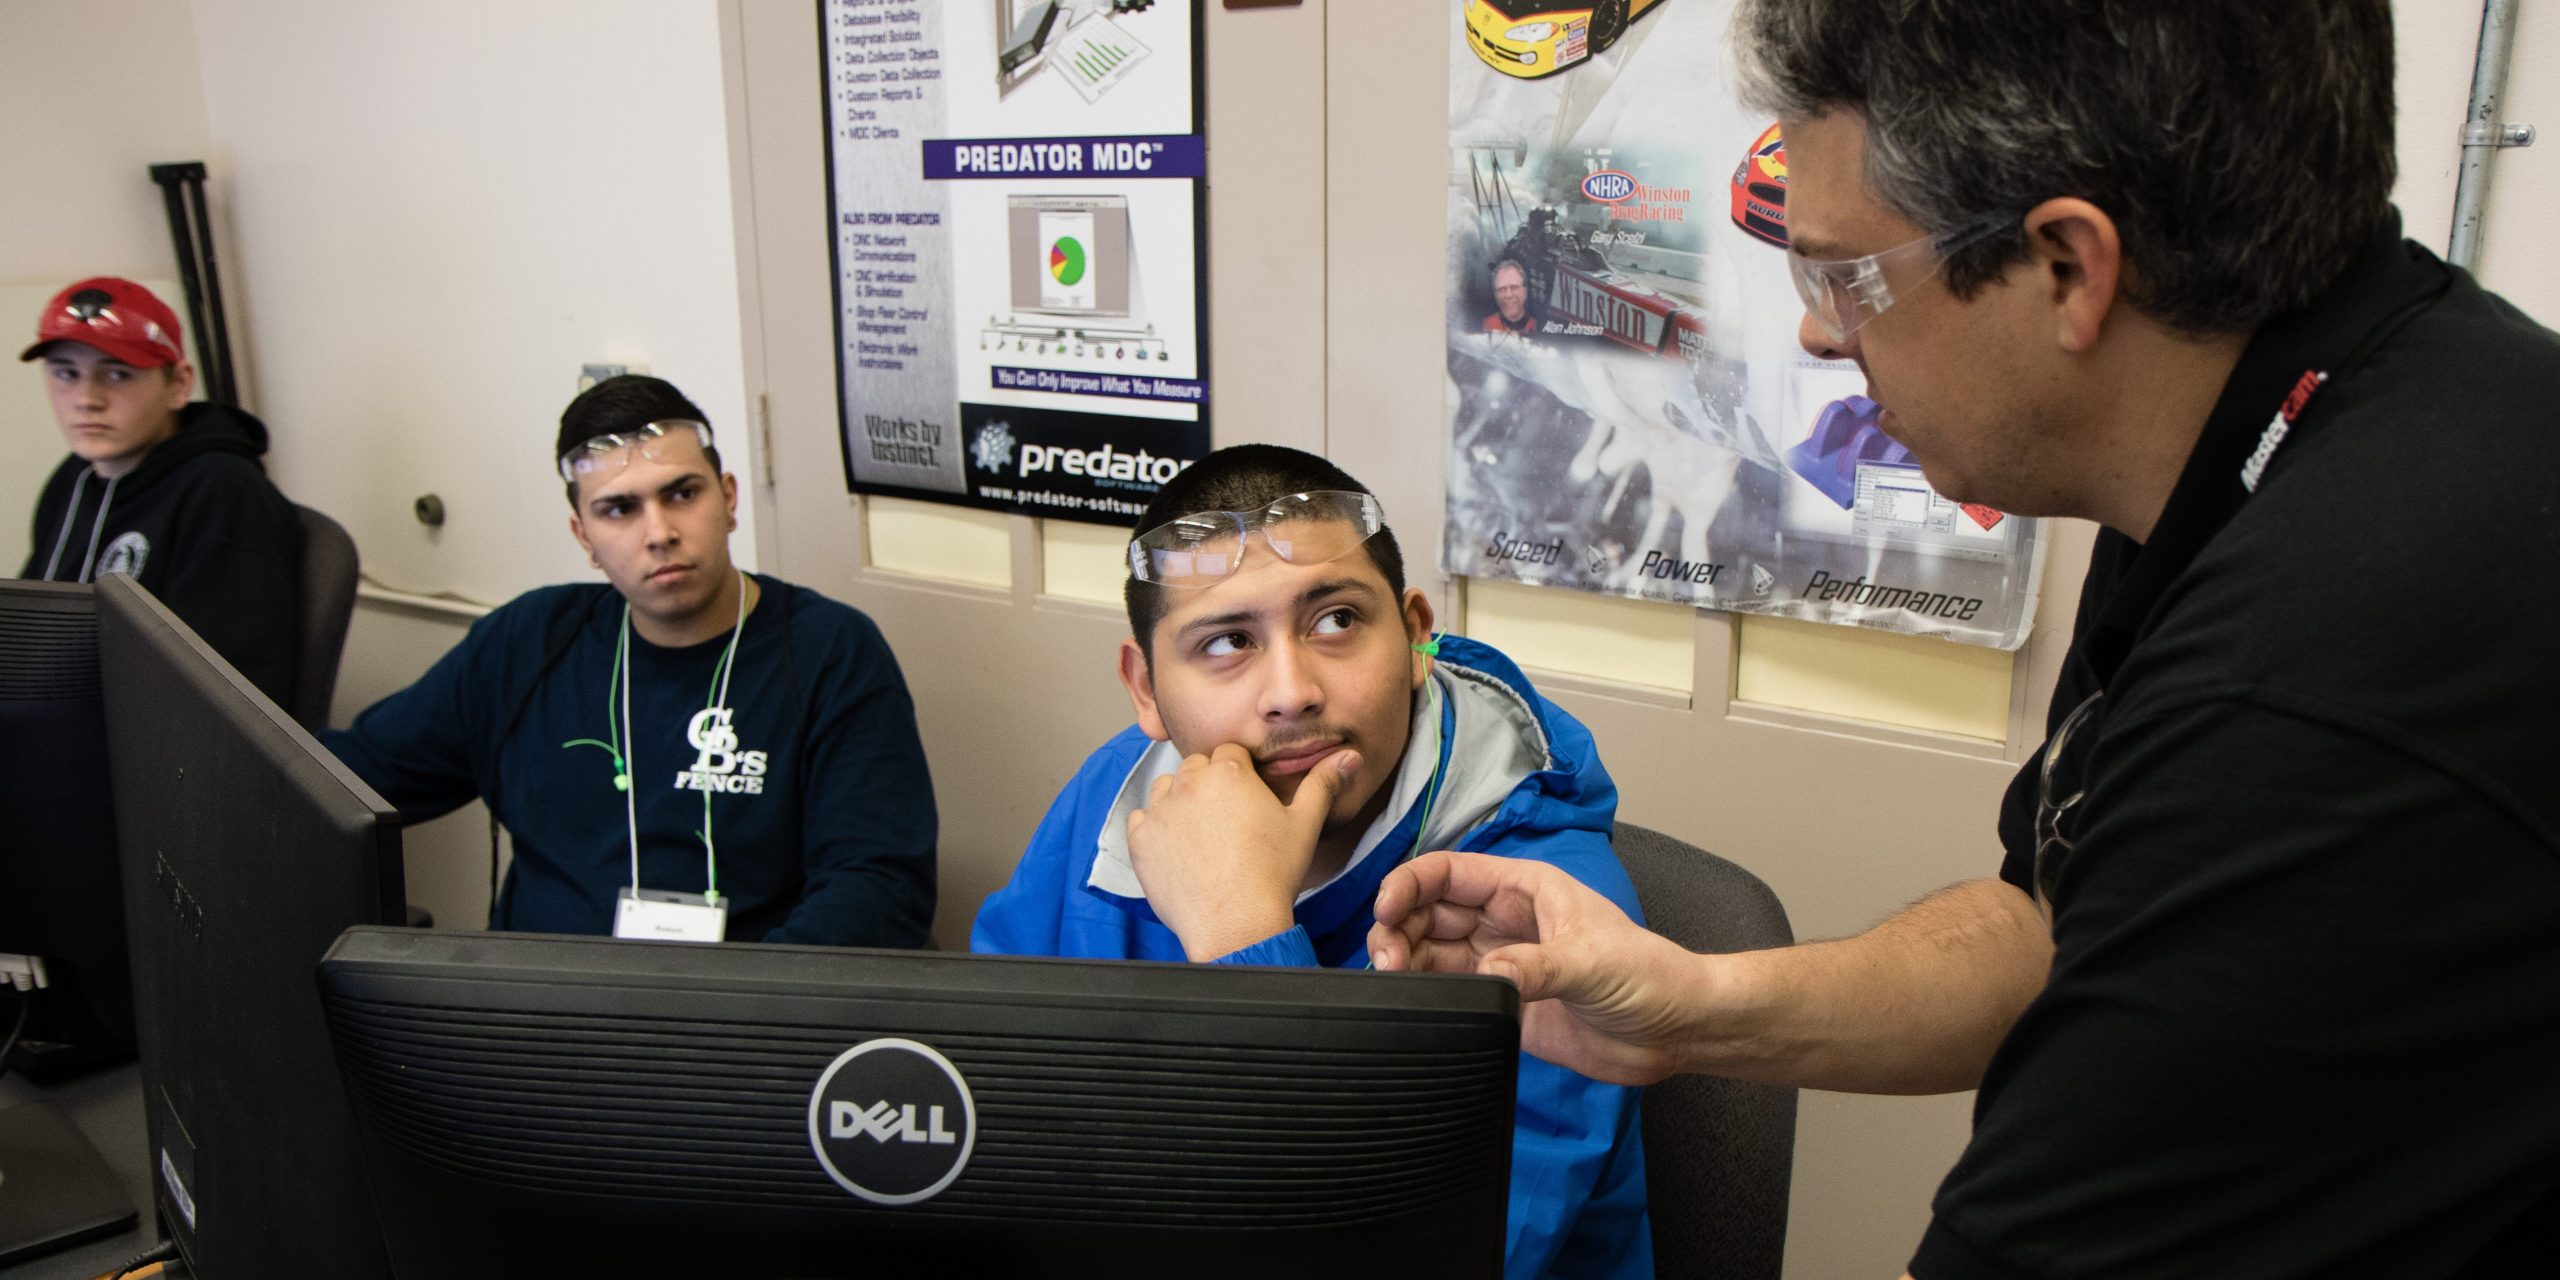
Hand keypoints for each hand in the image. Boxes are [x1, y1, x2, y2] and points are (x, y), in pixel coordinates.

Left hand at [1127, 741, 1359, 961]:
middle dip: (1211, 784)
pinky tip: (1178, 849)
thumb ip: (1323, 784)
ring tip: (1202, 833)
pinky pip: (1140, 819)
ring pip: (1167, 788)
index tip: (1247, 800)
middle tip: (1227, 819)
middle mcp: (1190, 782)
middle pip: (1197, 766)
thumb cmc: (1273, 875)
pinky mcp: (1139, 839)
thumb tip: (1349, 756)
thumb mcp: (1305, 825)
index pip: (1231, 753)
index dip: (1241, 775)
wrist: (1236, 924)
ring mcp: (1160, 810)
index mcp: (1230, 772)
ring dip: (1180, 801)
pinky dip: (1154, 828)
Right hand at [1368, 850, 1709, 1085]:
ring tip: (1391, 982)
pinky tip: (1411, 1005)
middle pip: (1429, 912)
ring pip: (1430, 952)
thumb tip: (1487, 976)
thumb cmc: (1650, 976)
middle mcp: (1504, 921)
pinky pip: (1450, 992)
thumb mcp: (1593, 963)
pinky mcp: (1502, 1005)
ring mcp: (1501, 963)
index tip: (1385, 911)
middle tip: (1385, 961)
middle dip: (1398, 928)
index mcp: (1525, 889)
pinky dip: (1425, 996)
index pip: (1450, 873)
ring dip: (1404, 962)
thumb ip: (1537, 968)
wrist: (1676, 1030)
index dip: (1409, 884)